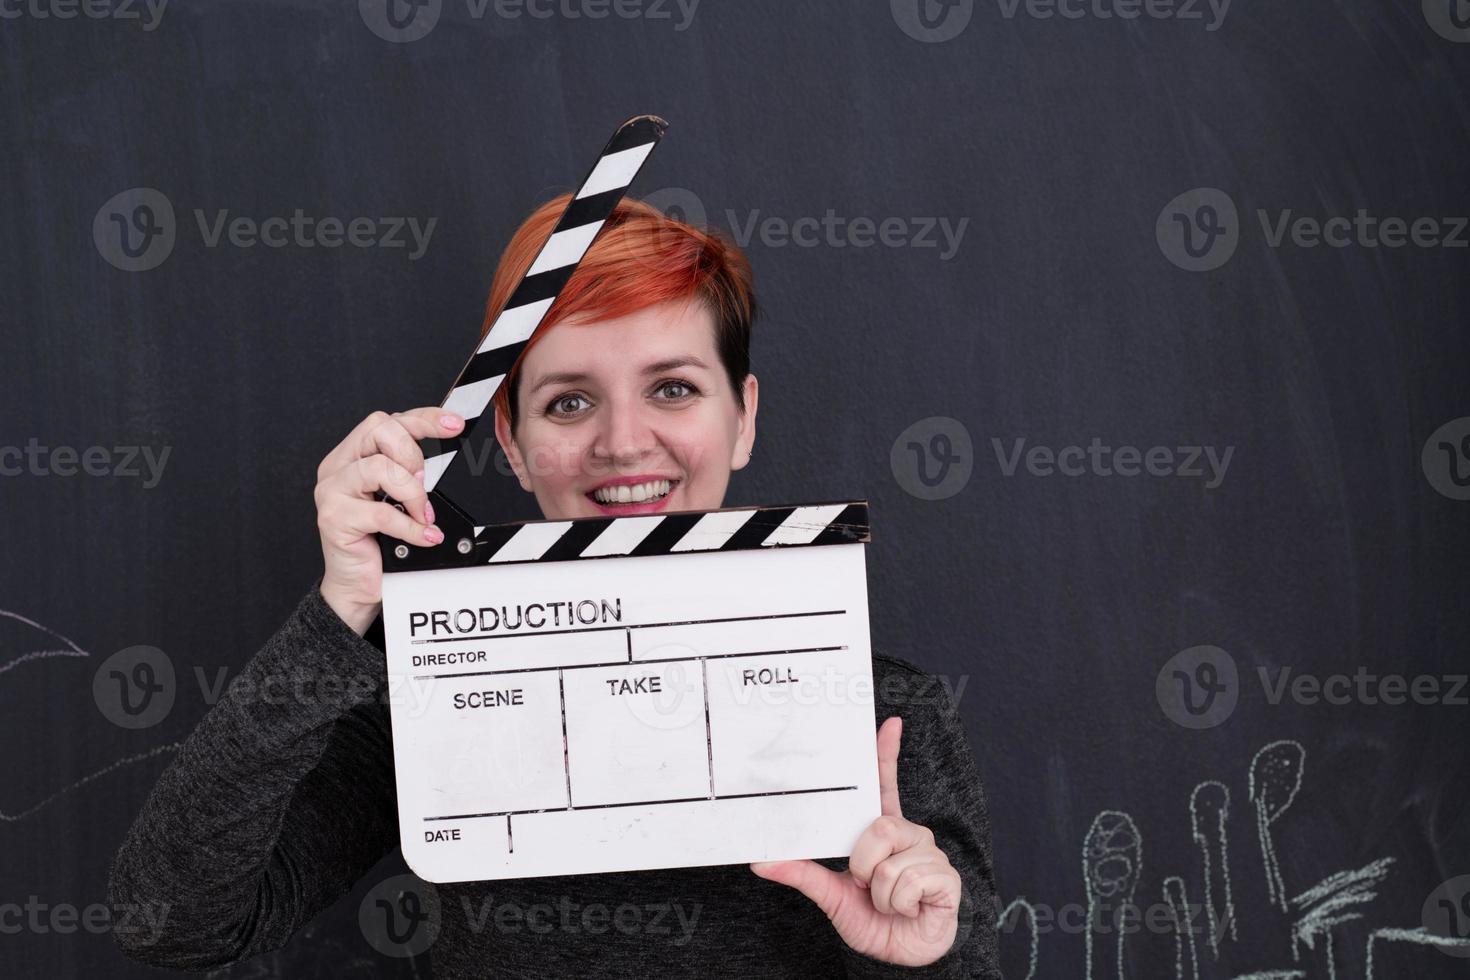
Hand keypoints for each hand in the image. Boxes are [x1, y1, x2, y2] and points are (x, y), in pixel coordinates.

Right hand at [315, 407, 464, 634]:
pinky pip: (382, 512)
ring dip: (413, 493)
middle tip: (424, 484)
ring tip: (422, 514)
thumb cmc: (380, 542)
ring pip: (380, 467)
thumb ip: (412, 474)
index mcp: (353, 455)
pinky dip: (410, 526)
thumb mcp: (401, 499)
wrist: (358, 585)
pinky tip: (423, 535)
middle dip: (413, 454)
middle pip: (379, 429)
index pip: (388, 422)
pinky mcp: (334, 518)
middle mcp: (339, 467)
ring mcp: (332, 491)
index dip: (424, 418)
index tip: (454, 424)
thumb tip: (447, 459)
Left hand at [750, 716, 961, 966]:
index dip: (887, 754)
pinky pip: (910, 882)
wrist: (901, 958)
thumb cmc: (873, 920)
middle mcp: (908, 834)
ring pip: (890, 862)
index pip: (885, 784)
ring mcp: (929, 853)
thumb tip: (760, 861)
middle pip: (877, 827)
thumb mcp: (831, 895)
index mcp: (883, 832)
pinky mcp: (946, 876)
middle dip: (864, 865)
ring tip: (891, 902)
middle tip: (868, 886)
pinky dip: (900, 904)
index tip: (891, 723)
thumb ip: (801, 874)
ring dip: (882, 893)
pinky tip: (912, 908)